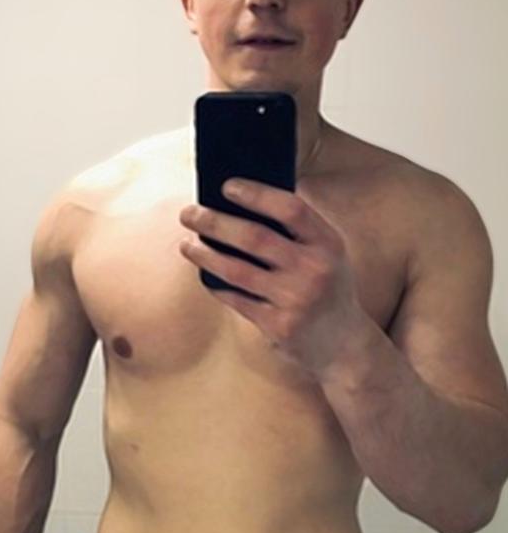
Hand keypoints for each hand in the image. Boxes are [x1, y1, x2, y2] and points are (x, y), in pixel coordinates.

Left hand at [178, 178, 364, 377]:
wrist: (344, 346)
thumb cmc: (328, 290)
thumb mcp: (328, 255)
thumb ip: (298, 230)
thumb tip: (244, 202)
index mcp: (328, 244)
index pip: (290, 209)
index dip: (256, 194)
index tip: (226, 186)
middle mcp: (314, 269)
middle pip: (255, 237)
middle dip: (214, 222)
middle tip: (188, 214)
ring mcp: (296, 299)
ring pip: (237, 270)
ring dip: (205, 255)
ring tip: (187, 245)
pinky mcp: (279, 326)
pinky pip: (237, 300)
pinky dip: (217, 286)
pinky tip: (205, 275)